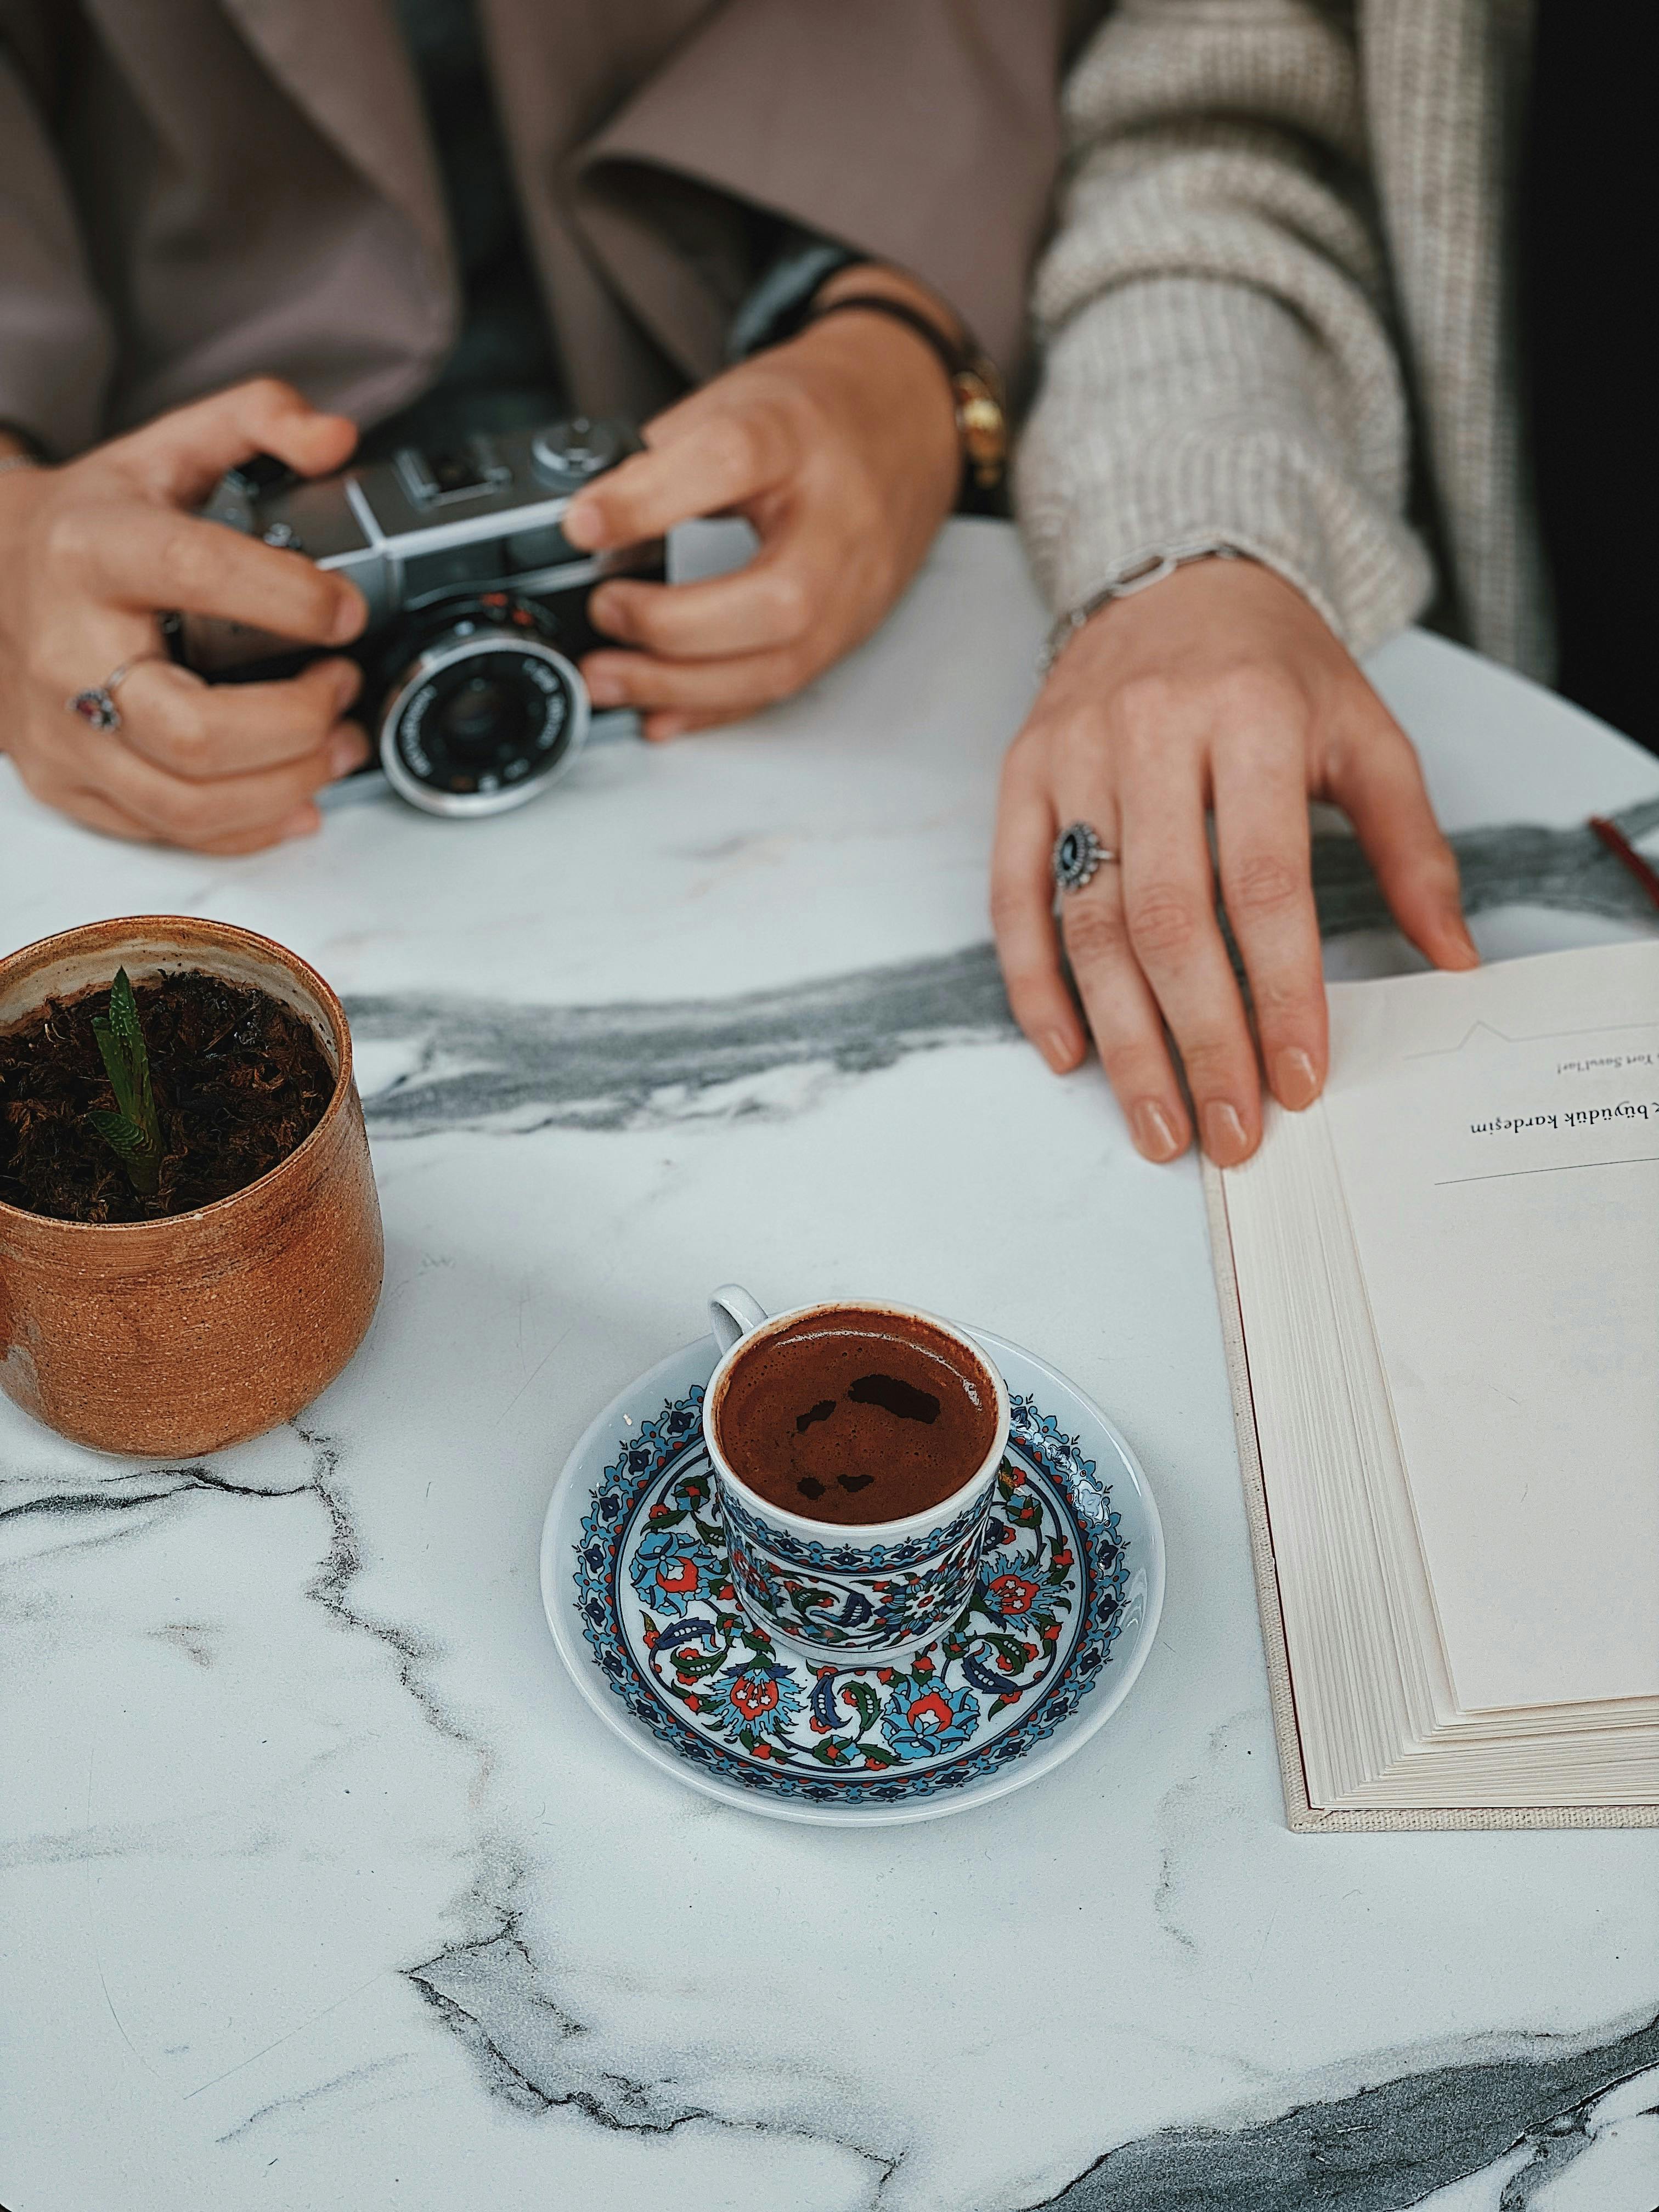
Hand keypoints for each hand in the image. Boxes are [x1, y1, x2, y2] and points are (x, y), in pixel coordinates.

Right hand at [0, 380, 370, 853]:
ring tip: (339, 744)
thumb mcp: (162, 450)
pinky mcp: (71, 784)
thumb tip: (333, 436)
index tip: (347, 609)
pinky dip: (252, 827)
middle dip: (299, 724)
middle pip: (198, 732)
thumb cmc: (85, 524)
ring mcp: (63, 731)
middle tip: (341, 686)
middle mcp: (66, 652)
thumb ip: (255, 420)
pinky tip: (297, 795)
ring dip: (292, 784)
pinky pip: (172, 833)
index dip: (290, 598)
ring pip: (191, 803)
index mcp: (89, 553)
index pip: (195, 574)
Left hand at [562, 268, 960, 739]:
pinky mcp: (851, 630)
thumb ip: (665, 458)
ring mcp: (856, 587)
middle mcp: (843, 521)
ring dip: (682, 685)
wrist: (912, 420)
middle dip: (672, 624)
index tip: (582, 525)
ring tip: (609, 678)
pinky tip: (660, 712)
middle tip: (605, 612)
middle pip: (774, 598)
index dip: (649, 500)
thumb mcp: (740, 399)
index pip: (731, 463)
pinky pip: (781, 687)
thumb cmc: (820, 410)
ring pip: (779, 665)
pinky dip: (712, 707)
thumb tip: (590, 524)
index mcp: (802, 437)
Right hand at [991, 559, 1476, 1163]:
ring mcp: (1072, 754)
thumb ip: (1412, 848)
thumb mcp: (1366, 736)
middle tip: (1228, 1133)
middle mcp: (1150, 732)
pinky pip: (1014, 896)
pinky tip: (1070, 1054)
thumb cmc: (1276, 672)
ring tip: (1159, 1124)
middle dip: (1200, 1040)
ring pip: (1089, 921)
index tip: (1298, 1078)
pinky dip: (1035, 984)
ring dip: (1122, 1038)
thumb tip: (1454, 961)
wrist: (1176, 577)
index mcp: (1251, 717)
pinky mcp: (1020, 774)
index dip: (1281, 991)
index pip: (1264, 882)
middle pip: (1167, 917)